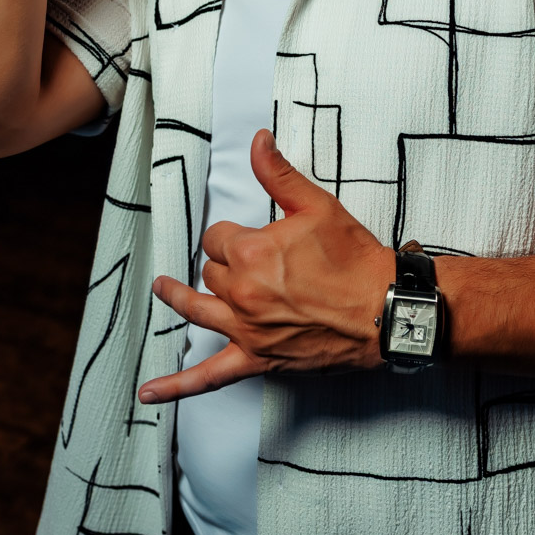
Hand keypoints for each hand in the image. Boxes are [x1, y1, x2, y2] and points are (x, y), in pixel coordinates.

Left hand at [138, 131, 392, 403]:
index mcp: (252, 253)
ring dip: (178, 298)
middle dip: (225, 263)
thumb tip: (257, 141)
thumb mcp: (317, 206)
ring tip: (164, 289)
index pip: (219, 238)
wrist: (385, 310)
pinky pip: (209, 378)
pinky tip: (149, 392)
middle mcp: (242, 292)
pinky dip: (177, 386)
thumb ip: (278, 174)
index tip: (253, 238)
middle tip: (251, 263)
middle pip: (211, 272)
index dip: (233, 236)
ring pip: (198, 309)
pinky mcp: (257, 359)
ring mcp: (247, 329)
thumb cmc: (356, 261)